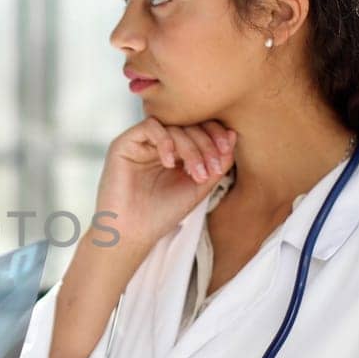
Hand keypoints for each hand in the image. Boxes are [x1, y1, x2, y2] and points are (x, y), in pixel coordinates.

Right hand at [94, 116, 235, 256]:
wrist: (132, 232)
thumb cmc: (163, 213)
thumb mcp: (200, 187)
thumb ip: (218, 163)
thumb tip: (233, 134)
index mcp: (176, 151)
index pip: (199, 128)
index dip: (216, 135)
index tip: (226, 152)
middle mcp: (158, 143)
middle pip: (188, 125)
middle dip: (206, 145)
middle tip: (211, 169)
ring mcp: (142, 142)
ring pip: (172, 125)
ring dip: (190, 148)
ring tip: (196, 174)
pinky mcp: (124, 143)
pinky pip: (149, 126)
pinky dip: (166, 142)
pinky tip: (169, 164)